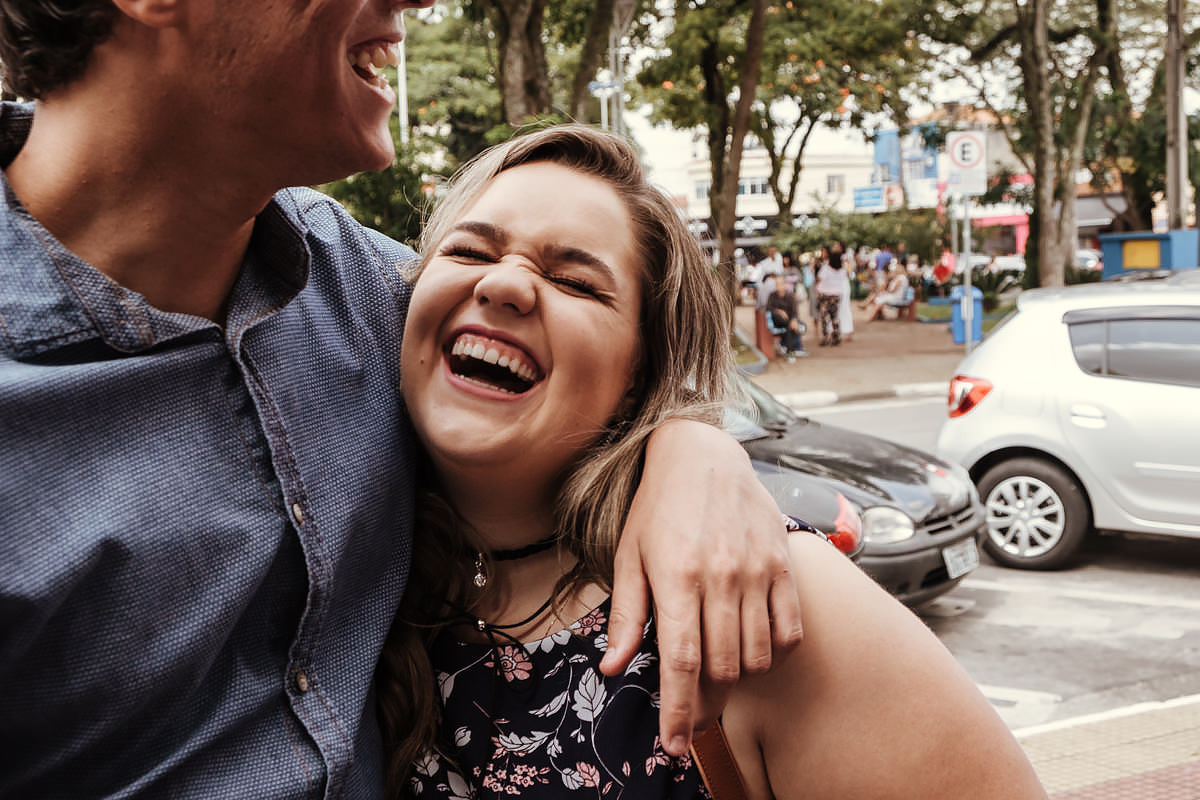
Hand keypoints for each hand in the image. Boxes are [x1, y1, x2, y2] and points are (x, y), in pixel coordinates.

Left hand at [599, 419, 799, 755]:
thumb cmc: (658, 508)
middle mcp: (720, 576)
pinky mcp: (783, 566)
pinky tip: (751, 649)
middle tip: (692, 711)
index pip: (682, 661)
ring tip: (717, 675)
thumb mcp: (628, 557)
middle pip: (721, 667)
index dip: (679, 710)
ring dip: (737, 679)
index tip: (676, 743)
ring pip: (757, 657)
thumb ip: (627, 616)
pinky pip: (788, 633)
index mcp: (676, 575)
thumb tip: (611, 668)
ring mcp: (757, 571)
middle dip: (705, 703)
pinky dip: (772, 655)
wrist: (704, 456)